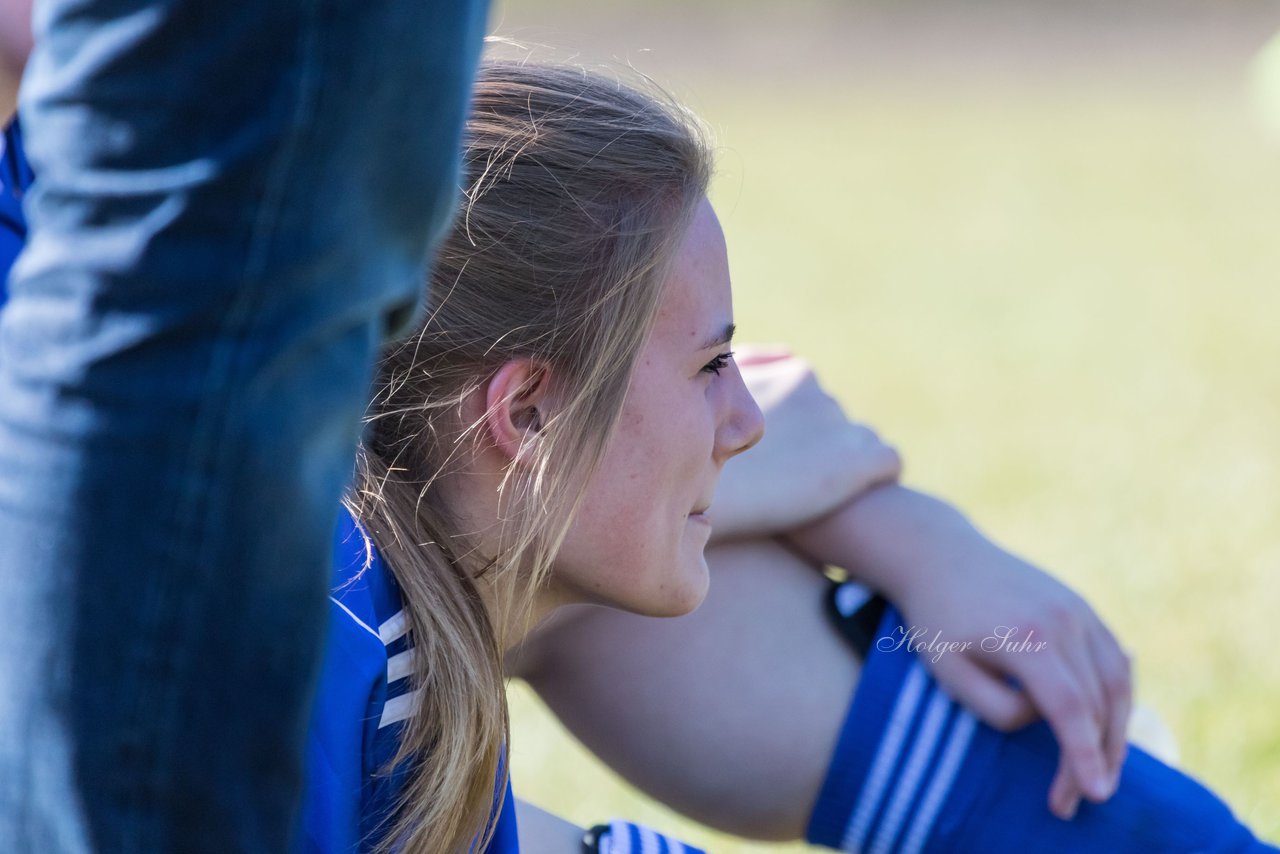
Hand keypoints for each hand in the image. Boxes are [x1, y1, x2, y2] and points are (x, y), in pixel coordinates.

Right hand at [709, 347, 901, 540]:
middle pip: (830, 420)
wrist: (706, 496)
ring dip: (843, 464)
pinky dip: (876, 480)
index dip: (796, 432)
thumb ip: (745, 377)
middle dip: (817, 446)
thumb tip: (786, 357)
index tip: (780, 460)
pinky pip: (889, 463)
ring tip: (818, 499)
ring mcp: (842, 421)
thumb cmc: (695, 455)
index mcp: (789, 373)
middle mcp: (819, 388)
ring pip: (858, 441)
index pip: (809, 398)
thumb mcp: (711, 401)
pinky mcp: (863, 458)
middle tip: (792, 484)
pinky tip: (853, 504)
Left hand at [893, 545, 1131, 820]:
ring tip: (1095, 773)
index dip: (1084, 756)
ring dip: (1113, 734)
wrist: (940, 555)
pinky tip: (1107, 727)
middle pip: (1098, 704)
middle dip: (1093, 758)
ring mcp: (1079, 609)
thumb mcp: (949, 673)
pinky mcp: (1082, 606)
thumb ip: (999, 709)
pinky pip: (1114, 660)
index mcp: (1028, 637)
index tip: (1093, 795)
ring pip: (1116, 684)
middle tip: (1072, 800)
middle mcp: (1065, 620)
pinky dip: (1116, 698)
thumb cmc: (937, 620)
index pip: (1071, 710)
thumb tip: (1044, 718)